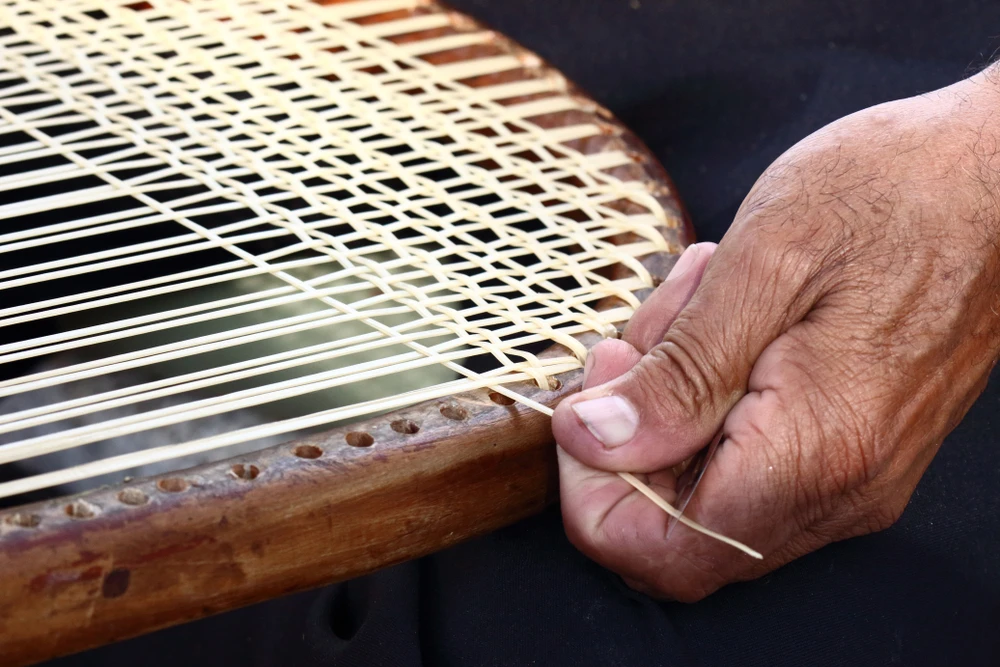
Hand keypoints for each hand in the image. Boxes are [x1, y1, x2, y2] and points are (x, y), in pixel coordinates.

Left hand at [552, 69, 999, 600]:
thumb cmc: (899, 194)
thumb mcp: (766, 264)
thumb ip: (675, 372)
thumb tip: (593, 440)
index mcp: (816, 450)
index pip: (662, 551)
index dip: (594, 496)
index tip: (588, 407)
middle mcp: (840, 488)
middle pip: (678, 521)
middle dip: (633, 427)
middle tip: (648, 328)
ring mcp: (852, 475)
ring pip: (708, 483)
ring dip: (674, 397)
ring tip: (699, 298)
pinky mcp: (854, 448)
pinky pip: (750, 454)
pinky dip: (714, 393)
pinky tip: (730, 313)